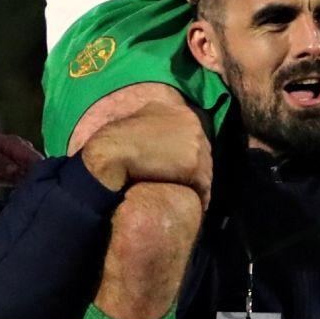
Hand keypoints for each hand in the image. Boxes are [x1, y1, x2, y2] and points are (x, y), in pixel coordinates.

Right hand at [81, 103, 212, 204]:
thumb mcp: (143, 118)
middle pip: (204, 152)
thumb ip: (158, 122)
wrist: (114, 152)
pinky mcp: (194, 166)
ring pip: (206, 170)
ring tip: (195, 197)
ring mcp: (195, 145)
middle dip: (197, 168)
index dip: (189, 153)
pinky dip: (201, 196)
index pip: (195, 136)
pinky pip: (203, 186)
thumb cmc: (121, 138)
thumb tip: (158, 130)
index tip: (184, 167)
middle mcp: (193, 125)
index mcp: (182, 113)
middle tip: (190, 184)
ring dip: (199, 184)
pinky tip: (198, 205)